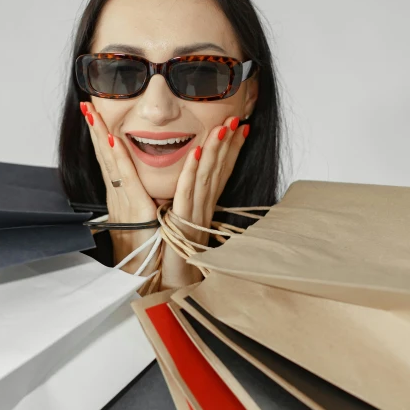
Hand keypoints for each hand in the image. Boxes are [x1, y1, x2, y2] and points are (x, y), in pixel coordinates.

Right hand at [81, 102, 158, 272]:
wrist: (148, 277)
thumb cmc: (150, 249)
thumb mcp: (146, 217)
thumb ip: (142, 199)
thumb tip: (144, 185)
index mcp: (123, 196)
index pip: (110, 159)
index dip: (101, 135)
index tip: (94, 113)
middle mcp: (120, 196)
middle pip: (105, 156)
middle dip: (96, 130)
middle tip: (86, 105)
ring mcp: (125, 201)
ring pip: (112, 162)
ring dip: (103, 136)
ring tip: (95, 113)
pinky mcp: (137, 209)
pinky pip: (128, 179)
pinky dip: (119, 158)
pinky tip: (114, 140)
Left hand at [161, 116, 249, 288]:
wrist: (170, 291)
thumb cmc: (174, 264)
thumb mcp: (182, 230)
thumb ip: (188, 211)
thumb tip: (190, 195)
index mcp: (202, 210)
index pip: (220, 174)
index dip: (231, 151)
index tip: (239, 128)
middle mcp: (202, 210)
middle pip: (218, 171)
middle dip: (228, 143)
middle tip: (236, 118)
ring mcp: (194, 217)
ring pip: (206, 177)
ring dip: (215, 150)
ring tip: (223, 127)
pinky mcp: (181, 224)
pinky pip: (186, 193)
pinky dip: (192, 171)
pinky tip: (197, 151)